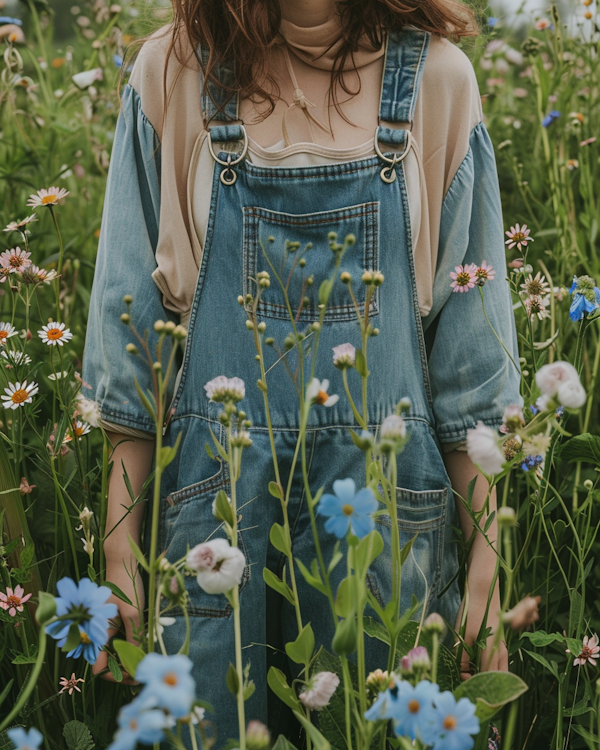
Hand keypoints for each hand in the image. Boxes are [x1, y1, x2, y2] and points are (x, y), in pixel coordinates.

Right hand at [93, 564, 144, 684]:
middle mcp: (97, 633)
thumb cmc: (126, 585)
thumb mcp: (134, 612)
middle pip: (106, 663)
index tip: (135, 675)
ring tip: (144, 658)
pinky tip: (141, 644)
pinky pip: (116, 641)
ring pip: (112, 653)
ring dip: (126, 659)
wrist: (121, 561)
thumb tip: (137, 663)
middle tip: (143, 670)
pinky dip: (127, 647)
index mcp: (98, 633)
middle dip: (123, 670)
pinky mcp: (111, 621)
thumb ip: (134, 638)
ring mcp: (103, 627)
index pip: (99, 668)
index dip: (116, 675)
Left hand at [454, 583, 507, 679]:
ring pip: (501, 670)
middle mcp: (501, 652)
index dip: (474, 683)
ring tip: (475, 678)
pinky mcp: (501, 642)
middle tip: (471, 685)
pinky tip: (480, 667)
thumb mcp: (463, 635)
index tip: (462, 679)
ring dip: (490, 677)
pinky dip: (493, 669)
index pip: (486, 677)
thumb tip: (462, 675)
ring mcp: (503, 646)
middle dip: (485, 684)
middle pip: (497, 678)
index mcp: (491, 651)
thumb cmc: (471, 613)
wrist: (484, 593)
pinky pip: (500, 662)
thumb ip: (463, 658)